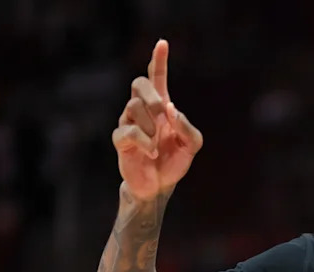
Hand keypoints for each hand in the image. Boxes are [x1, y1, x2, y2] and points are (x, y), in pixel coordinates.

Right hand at [112, 40, 202, 200]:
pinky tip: (150, 153)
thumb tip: (171, 110)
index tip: (162, 43)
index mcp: (161, 107)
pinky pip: (129, 131)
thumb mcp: (192, 145)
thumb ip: (187, 127)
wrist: (159, 186)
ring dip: (150, 125)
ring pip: (133, 106)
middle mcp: (142, 111)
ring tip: (156, 144)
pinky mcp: (121, 140)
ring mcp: (129, 123)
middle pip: (138, 83)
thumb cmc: (173, 161)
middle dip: (151, 94)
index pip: (157, 78)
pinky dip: (144, 142)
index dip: (158, 61)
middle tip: (163, 114)